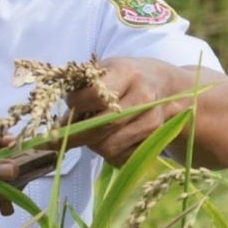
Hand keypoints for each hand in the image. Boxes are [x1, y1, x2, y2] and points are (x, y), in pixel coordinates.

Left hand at [61, 57, 185, 166]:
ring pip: (109, 146)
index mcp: (126, 73)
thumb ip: (83, 87)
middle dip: (75, 134)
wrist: (168, 86)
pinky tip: (106, 139)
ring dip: (91, 144)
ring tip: (88, 132)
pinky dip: (107, 154)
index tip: (68, 104)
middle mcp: (142, 97)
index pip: (95, 95)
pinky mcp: (155, 140)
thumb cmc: (126, 76)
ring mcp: (152, 121)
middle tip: (59, 135)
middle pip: (101, 126)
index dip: (75, 104)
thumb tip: (61, 119)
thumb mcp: (106, 68)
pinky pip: (121, 158)